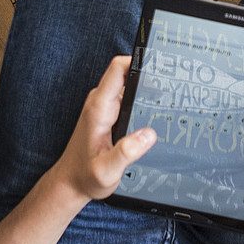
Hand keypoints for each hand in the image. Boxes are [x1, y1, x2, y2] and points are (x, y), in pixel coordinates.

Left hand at [52, 57, 157, 202]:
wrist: (71, 183)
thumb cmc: (85, 177)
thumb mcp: (106, 171)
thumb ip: (126, 152)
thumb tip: (149, 134)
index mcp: (99, 108)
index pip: (118, 69)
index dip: (138, 60)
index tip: (160, 65)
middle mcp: (100, 102)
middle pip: (126, 73)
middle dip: (149, 75)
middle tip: (172, 86)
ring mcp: (104, 107)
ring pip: (128, 85)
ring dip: (146, 88)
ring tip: (168, 99)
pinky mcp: (108, 114)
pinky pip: (127, 97)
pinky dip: (141, 100)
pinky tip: (154, 113)